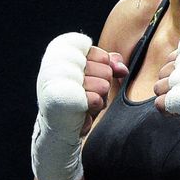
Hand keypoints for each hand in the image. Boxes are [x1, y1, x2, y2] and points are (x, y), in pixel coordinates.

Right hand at [32, 33, 128, 179]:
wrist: (57, 129)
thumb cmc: (77, 98)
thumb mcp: (94, 75)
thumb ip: (109, 63)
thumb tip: (122, 68)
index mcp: (61, 50)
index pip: (101, 55)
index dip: (103, 72)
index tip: (88, 79)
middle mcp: (57, 61)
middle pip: (105, 70)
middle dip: (102, 86)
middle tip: (85, 94)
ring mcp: (60, 78)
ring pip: (104, 84)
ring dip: (99, 98)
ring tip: (83, 103)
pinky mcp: (64, 98)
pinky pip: (97, 99)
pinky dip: (94, 108)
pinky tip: (82, 111)